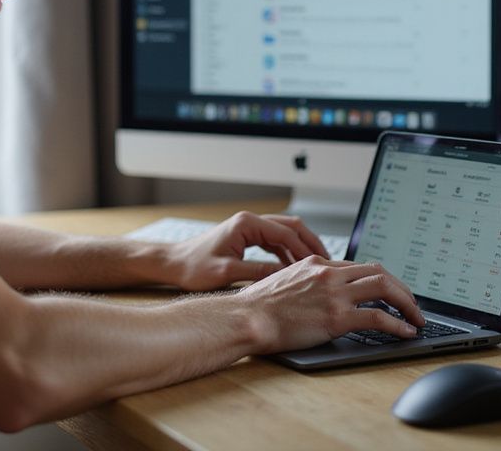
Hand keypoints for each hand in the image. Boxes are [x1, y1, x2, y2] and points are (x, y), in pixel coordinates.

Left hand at [163, 211, 329, 290]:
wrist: (173, 265)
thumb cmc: (193, 268)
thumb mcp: (228, 273)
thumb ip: (258, 273)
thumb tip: (285, 278)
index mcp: (246, 224)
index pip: (286, 232)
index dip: (305, 249)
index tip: (319, 264)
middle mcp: (249, 222)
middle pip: (290, 227)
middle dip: (309, 243)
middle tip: (326, 261)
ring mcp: (248, 229)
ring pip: (284, 234)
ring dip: (300, 249)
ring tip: (315, 267)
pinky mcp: (246, 238)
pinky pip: (274, 243)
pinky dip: (287, 254)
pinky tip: (294, 269)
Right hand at [238, 256, 424, 353]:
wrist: (246, 318)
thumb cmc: (258, 307)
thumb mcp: (284, 282)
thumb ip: (306, 283)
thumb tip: (318, 295)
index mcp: (316, 263)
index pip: (359, 266)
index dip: (381, 279)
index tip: (391, 291)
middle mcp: (329, 273)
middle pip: (379, 272)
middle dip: (401, 288)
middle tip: (412, 303)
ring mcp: (334, 294)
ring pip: (385, 289)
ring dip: (407, 303)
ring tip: (416, 318)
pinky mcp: (336, 317)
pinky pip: (379, 318)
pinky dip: (399, 324)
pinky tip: (406, 332)